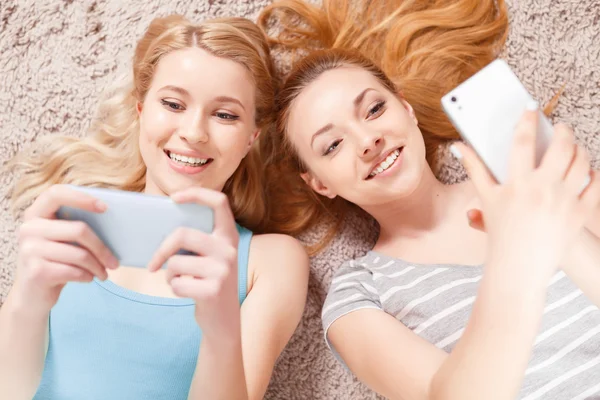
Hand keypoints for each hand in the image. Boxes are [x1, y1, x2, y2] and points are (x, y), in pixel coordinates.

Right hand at [13, 185, 118, 314]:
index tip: (105, 207)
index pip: (56, 194)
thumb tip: (115, 224)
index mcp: (36, 214)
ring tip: (104, 273)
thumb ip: (76, 227)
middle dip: (102, 248)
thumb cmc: (55, 262)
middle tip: (115, 262)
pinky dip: (87, 276)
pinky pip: (74, 271)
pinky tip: (89, 278)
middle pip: (79, 230)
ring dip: (98, 266)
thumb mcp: (62, 241)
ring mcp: (29, 250)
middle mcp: (29, 229)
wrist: (32, 296)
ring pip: (80, 254)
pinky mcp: (36, 271)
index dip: (81, 198)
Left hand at [147, 187, 240, 337]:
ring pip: (175, 262)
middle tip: (153, 264)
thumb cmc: (208, 282)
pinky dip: (175, 289)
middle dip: (162, 249)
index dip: (196, 194)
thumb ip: (195, 241)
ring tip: (180, 281)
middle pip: (183, 234)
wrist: (224, 320)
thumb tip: (160, 224)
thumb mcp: (209, 257)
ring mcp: (223, 270)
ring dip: (169, 275)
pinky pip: (176, 283)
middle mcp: (229, 249)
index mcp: (228, 236)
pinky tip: (187, 293)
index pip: (219, 202)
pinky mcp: (213, 290)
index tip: (173, 198)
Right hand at [453, 102, 599, 280]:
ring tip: (571, 146)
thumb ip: (474, 168)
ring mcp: (565, 201)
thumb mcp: (486, 198)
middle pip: (560, 146)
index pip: (523, 142)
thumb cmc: (501, 232)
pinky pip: (595, 184)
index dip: (527, 121)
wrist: (520, 266)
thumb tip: (459, 146)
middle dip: (561, 130)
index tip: (530, 109)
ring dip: (578, 148)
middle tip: (558, 126)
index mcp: (517, 184)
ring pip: (581, 161)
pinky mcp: (581, 213)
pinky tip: (585, 168)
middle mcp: (543, 190)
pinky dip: (592, 172)